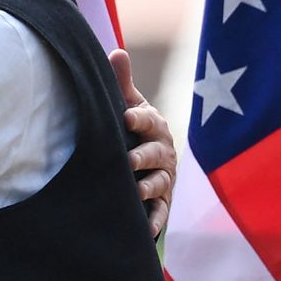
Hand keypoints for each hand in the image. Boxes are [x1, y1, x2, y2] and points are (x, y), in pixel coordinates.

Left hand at [109, 49, 175, 236]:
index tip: (126, 117)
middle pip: (156, 154)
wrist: (148, 156)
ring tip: (138, 192)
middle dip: (144, 157)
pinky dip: (155, 220)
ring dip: (149, 187)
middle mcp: (163, 152)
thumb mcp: (129, 105)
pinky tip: (146, 230)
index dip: (138, 118)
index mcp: (154, 126)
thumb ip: (122, 82)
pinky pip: (161, 212)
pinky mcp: (162, 200)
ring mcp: (164, 177)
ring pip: (159, 183)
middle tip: (129, 160)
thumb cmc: (132, 126)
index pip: (148, 120)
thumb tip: (116, 51)